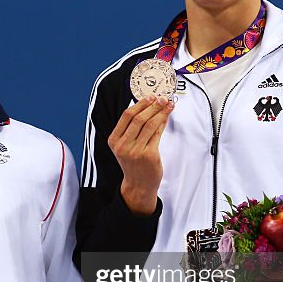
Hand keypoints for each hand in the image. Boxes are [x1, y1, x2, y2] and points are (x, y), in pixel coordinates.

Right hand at [108, 96, 173, 214]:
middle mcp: (123, 145)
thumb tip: (149, 106)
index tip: (151, 97)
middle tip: (162, 98)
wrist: (139, 184)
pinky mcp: (149, 155)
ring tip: (168, 105)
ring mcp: (135, 151)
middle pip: (138, 118)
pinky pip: (157, 134)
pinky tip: (167, 117)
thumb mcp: (127, 145)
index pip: (126, 116)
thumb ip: (134, 128)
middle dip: (152, 106)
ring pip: (149, 125)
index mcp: (114, 140)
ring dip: (160, 112)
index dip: (140, 104)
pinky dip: (163, 123)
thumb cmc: (134, 163)